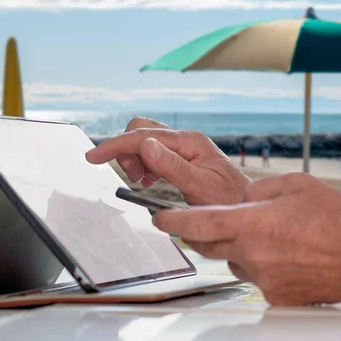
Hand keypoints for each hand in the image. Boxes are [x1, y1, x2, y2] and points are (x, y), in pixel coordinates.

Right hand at [85, 117, 250, 204]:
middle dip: (127, 150)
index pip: (144, 137)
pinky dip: (144, 165)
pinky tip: (149, 181)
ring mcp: (185, 148)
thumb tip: (146, 145)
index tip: (94, 156)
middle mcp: (187, 140)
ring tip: (144, 182)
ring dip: (136, 159)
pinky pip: (153, 153)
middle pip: (142, 130)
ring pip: (145, 141)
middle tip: (134, 178)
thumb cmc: (229, 202)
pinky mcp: (182, 159)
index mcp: (190, 143)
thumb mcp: (200, 188)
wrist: (246, 210)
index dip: (115, 146)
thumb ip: (173, 167)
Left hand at [153, 173, 340, 305]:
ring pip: (234, 261)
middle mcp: (253, 254)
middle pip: (208, 246)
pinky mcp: (277, 296)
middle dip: (201, 234)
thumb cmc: (338, 218)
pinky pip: (256, 277)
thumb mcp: (296, 185)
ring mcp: (264, 279)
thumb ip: (259, 190)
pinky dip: (261, 263)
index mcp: (253, 224)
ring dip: (239, 247)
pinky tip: (286, 253)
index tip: (159, 218)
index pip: (198, 224)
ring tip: (270, 235)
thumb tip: (242, 199)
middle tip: (204, 222)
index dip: (173, 221)